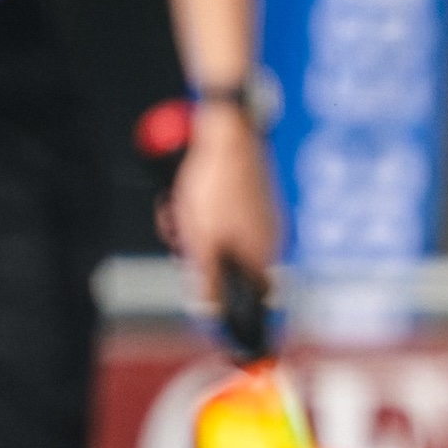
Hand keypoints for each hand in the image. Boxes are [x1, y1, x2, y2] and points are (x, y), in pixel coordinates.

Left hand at [161, 103, 283, 307]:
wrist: (227, 135)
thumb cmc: (216, 187)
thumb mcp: (201, 241)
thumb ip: (208, 280)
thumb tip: (210, 312)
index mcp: (262, 254)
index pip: (257, 298)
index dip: (233, 305)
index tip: (212, 305)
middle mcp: (269, 239)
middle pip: (232, 268)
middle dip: (200, 258)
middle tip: (180, 241)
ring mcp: (262, 217)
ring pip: (223, 241)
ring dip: (195, 233)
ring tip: (178, 212)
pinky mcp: (251, 199)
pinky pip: (225, 220)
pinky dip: (203, 215)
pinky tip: (188, 199)